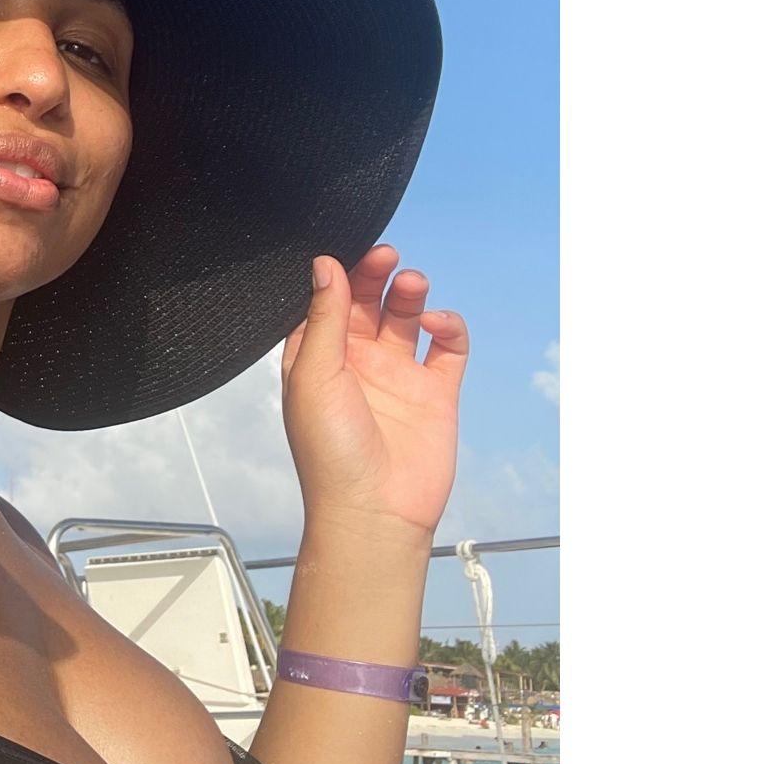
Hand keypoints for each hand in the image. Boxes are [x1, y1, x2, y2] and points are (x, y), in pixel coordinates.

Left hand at [280, 244, 468, 539]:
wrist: (375, 511)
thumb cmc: (330, 452)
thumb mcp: (315, 376)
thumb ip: (324, 319)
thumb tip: (324, 265)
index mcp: (318, 359)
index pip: (327, 304)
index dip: (338, 277)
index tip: (349, 252)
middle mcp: (357, 364)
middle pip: (368, 304)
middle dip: (375, 275)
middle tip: (386, 255)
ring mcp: (397, 377)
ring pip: (406, 318)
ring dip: (410, 294)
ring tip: (412, 284)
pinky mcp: (435, 394)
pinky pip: (447, 348)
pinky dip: (448, 327)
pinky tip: (438, 322)